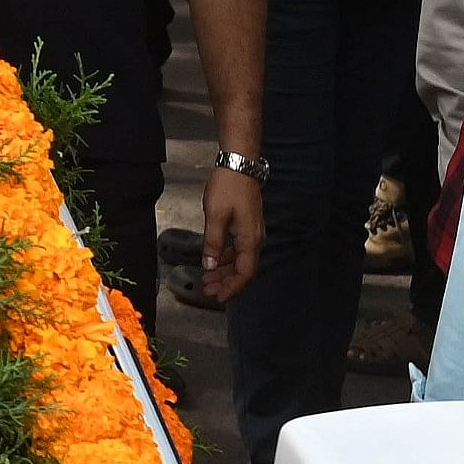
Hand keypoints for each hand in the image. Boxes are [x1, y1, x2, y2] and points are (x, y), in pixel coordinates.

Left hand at [199, 165, 260, 301]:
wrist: (239, 165)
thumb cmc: (227, 188)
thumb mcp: (215, 216)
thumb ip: (213, 242)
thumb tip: (210, 265)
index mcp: (250, 240)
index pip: (245, 273)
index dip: (232, 287)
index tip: (218, 297)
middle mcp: (255, 239)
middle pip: (243, 269)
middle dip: (226, 282)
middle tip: (208, 290)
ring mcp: (252, 232)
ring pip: (240, 259)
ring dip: (225, 270)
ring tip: (208, 278)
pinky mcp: (246, 225)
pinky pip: (238, 248)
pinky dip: (226, 257)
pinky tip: (214, 259)